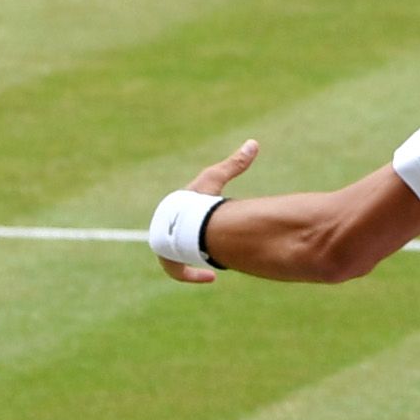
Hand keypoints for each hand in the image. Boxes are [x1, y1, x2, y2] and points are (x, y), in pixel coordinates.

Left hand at [158, 136, 257, 283]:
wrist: (180, 223)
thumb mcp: (216, 178)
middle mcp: (167, 227)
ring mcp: (165, 246)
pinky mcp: (168, 261)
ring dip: (194, 259)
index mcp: (176, 209)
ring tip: (213, 265)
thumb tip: (253, 142)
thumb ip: (234, 164)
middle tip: (213, 248)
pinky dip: (194, 275)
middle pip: (181, 236)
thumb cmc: (197, 200)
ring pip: (179, 256)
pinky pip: (179, 272)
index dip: (198, 219)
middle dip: (194, 242)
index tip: (211, 224)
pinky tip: (210, 277)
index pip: (185, 214)